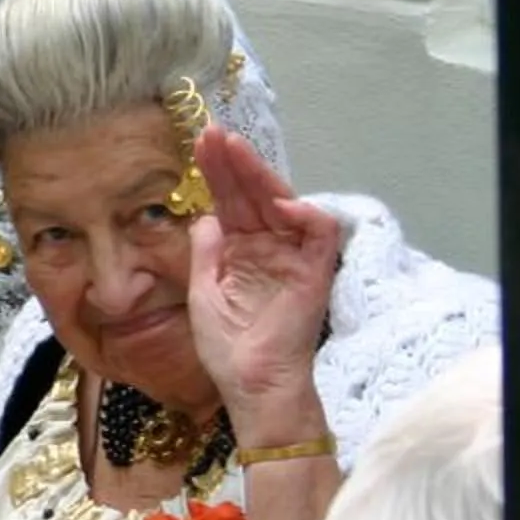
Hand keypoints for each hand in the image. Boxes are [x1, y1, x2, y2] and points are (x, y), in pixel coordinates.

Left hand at [185, 124, 341, 444]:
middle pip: (253, 195)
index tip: (200, 144)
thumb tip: (206, 216)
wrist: (251, 385)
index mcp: (243, 252)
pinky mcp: (317, 272)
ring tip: (235, 151)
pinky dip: (304, 214)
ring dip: (260, 175)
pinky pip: (320, 232)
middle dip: (234, 163)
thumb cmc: (229, 348)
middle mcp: (269, 248)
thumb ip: (207, 251)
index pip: (231, 203)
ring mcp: (294, 257)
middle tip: (214, 134)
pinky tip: (277, 204)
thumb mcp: (205, 291)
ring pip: (284, 202)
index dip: (218, 174)